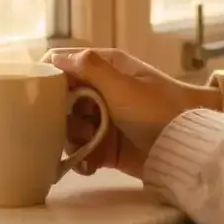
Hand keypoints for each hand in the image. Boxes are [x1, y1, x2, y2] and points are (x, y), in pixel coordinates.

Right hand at [45, 48, 220, 179]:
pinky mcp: (107, 146)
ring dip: (73, 139)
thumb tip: (55, 57)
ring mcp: (104, 119)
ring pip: (70, 127)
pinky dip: (83, 158)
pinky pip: (83, 150)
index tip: (40, 95)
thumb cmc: (156, 109)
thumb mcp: (122, 86)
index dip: (50, 77)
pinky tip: (89, 165)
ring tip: (89, 146)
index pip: (66, 64)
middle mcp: (103, 91)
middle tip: (76, 126)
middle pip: (63, 100)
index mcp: (107, 68)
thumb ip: (90, 69)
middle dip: (62, 116)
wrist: (184, 148)